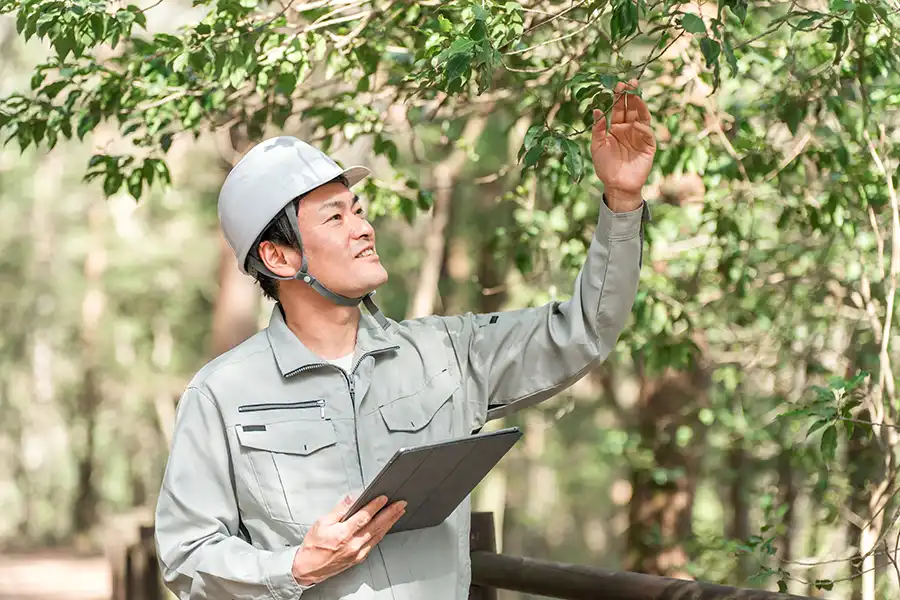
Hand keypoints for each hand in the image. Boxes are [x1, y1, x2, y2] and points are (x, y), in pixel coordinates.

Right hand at [292, 494, 406, 586]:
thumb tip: (351, 499)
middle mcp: (352, 544)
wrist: (308, 569)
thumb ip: (339, 510)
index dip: (375, 506)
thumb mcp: (321, 523)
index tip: (383, 498)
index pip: (364, 517)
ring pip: (378, 534)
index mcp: (342, 534)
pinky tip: (386, 527)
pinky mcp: (359, 558)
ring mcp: (357, 552)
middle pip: (376, 525)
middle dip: (390, 513)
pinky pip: (374, 543)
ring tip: (398, 512)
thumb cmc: (313, 547)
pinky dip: (382, 533)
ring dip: (390, 522)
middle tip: (400, 504)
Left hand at [591, 79, 656, 211]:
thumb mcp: (597, 146)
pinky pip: (647, 133)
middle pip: (632, 108)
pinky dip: (642, 127)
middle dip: (631, 95)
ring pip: (642, 117)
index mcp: (616, 127)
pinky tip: (634, 124)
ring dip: (640, 105)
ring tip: (635, 94)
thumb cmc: (605, 167)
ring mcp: (639, 136)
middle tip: (630, 82)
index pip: (619, 108)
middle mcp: (628, 129)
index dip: (619, 97)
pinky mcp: (648, 146)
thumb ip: (598, 129)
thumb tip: (597, 109)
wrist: (616, 186)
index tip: (618, 84)